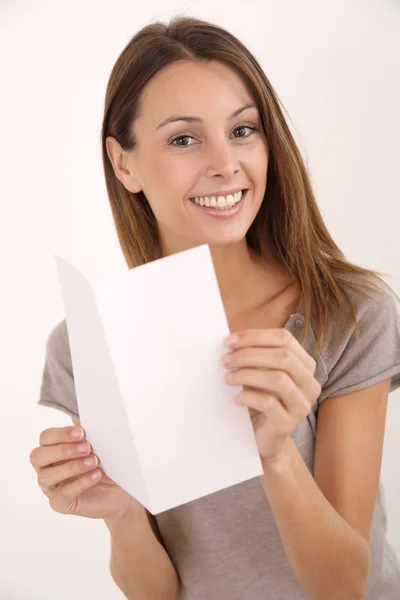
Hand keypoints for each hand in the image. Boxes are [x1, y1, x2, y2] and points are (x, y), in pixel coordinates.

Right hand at [30, 425, 140, 518]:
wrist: (119, 490)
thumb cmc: (105, 464)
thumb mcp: (98, 445)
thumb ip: (87, 434)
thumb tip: (83, 419)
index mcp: (53, 449)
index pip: (45, 437)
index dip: (61, 434)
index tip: (82, 432)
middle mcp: (47, 467)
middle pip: (37, 456)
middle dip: (62, 450)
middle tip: (87, 447)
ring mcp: (51, 487)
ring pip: (46, 476)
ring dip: (72, 467)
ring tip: (94, 462)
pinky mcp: (61, 504)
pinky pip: (63, 494)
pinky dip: (81, 482)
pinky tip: (96, 475)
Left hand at [222, 328, 320, 463]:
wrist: (264, 438)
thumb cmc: (260, 399)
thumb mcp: (260, 373)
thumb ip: (254, 355)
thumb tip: (230, 341)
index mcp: (305, 365)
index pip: (284, 339)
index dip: (255, 336)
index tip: (229, 341)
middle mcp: (309, 383)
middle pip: (283, 356)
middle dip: (249, 354)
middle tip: (225, 360)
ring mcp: (302, 404)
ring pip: (278, 379)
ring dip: (247, 374)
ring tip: (228, 378)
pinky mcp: (289, 424)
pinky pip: (269, 403)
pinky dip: (248, 396)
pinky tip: (237, 398)